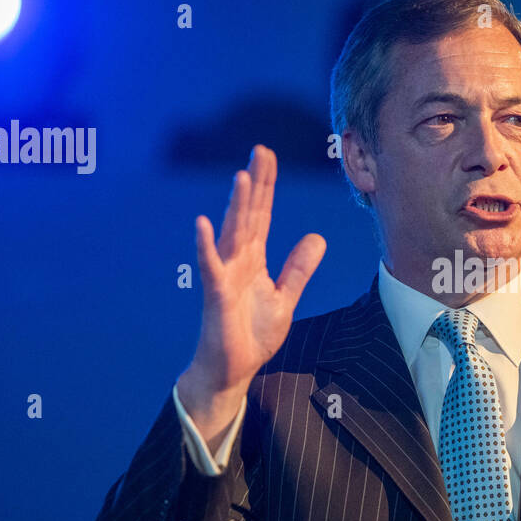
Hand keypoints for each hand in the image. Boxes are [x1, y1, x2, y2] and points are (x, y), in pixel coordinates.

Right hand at [181, 145, 325, 408]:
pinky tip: (203, 223)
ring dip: (236, 205)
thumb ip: (298, 269)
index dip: (266, 187)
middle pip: (248, 215)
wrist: (232, 369)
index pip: (262, 216)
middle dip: (255, 184)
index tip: (268, 157)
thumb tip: (316, 237)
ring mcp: (225, 275)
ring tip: (242, 176)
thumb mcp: (284, 298)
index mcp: (253, 260)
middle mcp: (237, 261)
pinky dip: (206, 245)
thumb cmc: (251, 335)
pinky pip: (211, 266)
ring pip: (232, 233)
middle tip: (260, 151)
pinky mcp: (216, 295)